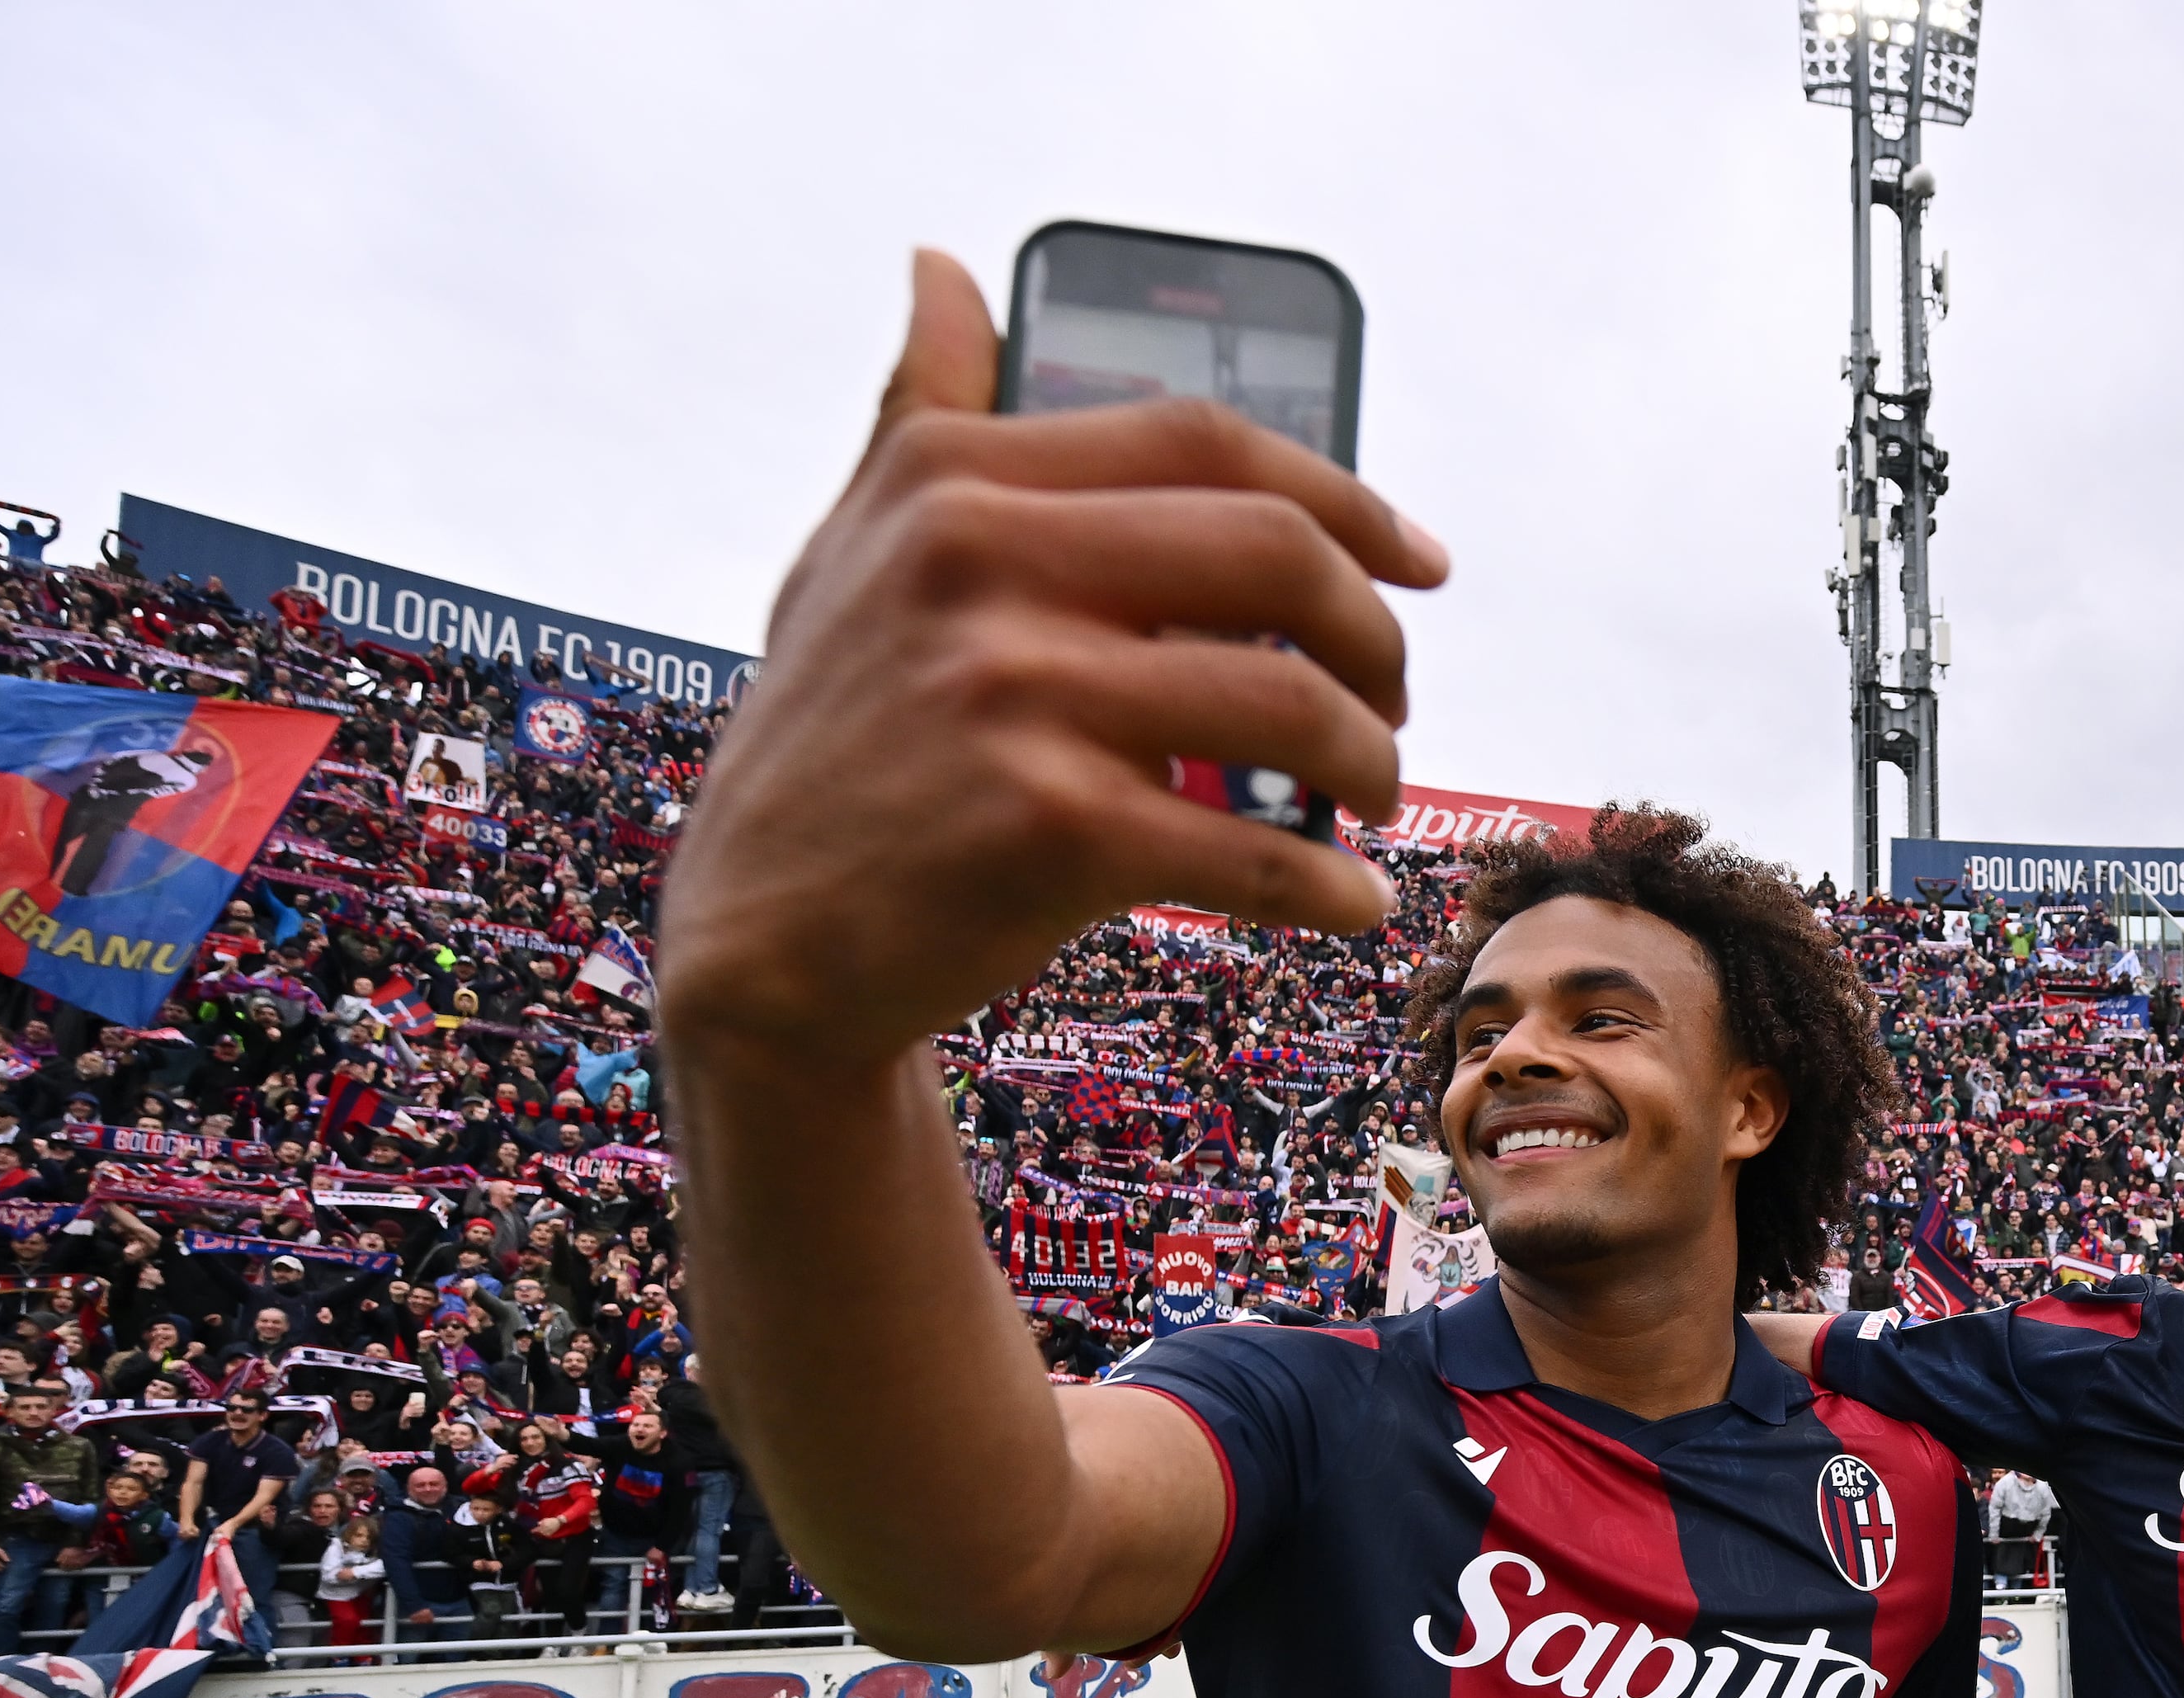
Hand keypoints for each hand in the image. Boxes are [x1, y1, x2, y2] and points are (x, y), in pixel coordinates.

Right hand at [660, 251, 1451, 1070]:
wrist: (765, 941)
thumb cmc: (837, 739)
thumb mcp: (852, 552)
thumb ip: (917, 411)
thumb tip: (942, 270)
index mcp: (954, 478)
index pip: (1208, 441)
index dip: (1345, 497)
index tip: (1418, 561)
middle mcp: (981, 563)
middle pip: (1277, 555)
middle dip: (1374, 635)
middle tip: (1392, 700)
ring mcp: (1017, 694)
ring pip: (1290, 706)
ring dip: (1368, 762)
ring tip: (1367, 796)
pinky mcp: (1051, 827)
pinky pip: (1253, 849)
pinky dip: (1328, 886)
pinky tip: (1346, 902)